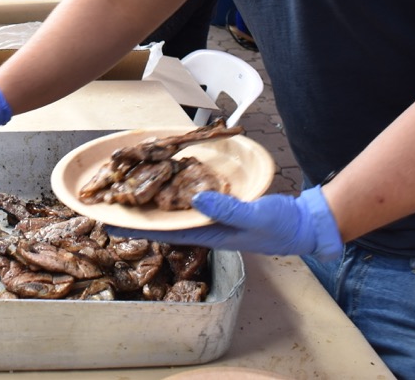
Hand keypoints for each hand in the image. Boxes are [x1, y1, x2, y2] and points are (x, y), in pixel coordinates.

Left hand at [107, 185, 343, 259]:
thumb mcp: (254, 217)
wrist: (302, 223)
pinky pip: (194, 197)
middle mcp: (207, 226)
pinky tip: (169, 180)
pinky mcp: (222, 204)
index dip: (138, 228)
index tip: (111, 224)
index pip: (166, 232)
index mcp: (210, 235)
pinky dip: (179, 188)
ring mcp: (214, 215)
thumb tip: (197, 199)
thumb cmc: (280, 226)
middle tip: (111, 203)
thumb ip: (227, 209)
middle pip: (166, 220)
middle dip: (140, 213)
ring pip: (177, 208)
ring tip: (131, 192)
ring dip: (156, 200)